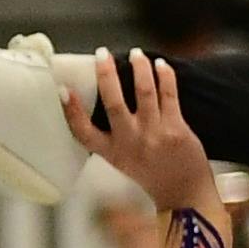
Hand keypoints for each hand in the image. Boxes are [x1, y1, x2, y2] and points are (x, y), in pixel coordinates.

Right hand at [64, 45, 221, 213]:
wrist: (185, 194)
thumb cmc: (154, 174)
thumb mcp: (123, 161)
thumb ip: (114, 137)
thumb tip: (108, 98)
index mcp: (112, 152)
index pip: (83, 132)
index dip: (71, 111)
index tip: (63, 90)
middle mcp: (130, 142)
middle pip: (113, 103)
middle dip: (106, 74)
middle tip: (101, 54)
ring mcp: (154, 135)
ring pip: (144, 92)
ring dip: (139, 68)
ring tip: (136, 54)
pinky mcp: (176, 129)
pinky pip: (169, 95)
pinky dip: (164, 76)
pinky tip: (161, 64)